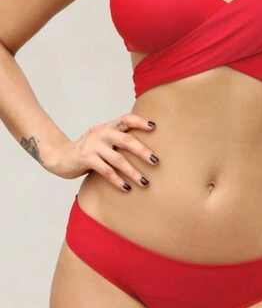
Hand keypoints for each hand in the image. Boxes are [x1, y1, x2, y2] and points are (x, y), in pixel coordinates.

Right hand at [43, 113, 158, 190]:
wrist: (59, 157)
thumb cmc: (87, 151)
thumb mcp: (102, 141)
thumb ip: (117, 140)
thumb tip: (145, 150)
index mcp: (107, 127)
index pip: (126, 119)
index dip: (140, 121)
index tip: (154, 127)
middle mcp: (101, 133)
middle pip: (126, 140)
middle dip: (143, 151)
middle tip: (156, 162)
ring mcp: (93, 145)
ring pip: (118, 159)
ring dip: (133, 172)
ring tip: (145, 182)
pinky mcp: (86, 158)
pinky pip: (106, 171)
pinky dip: (118, 180)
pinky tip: (126, 188)